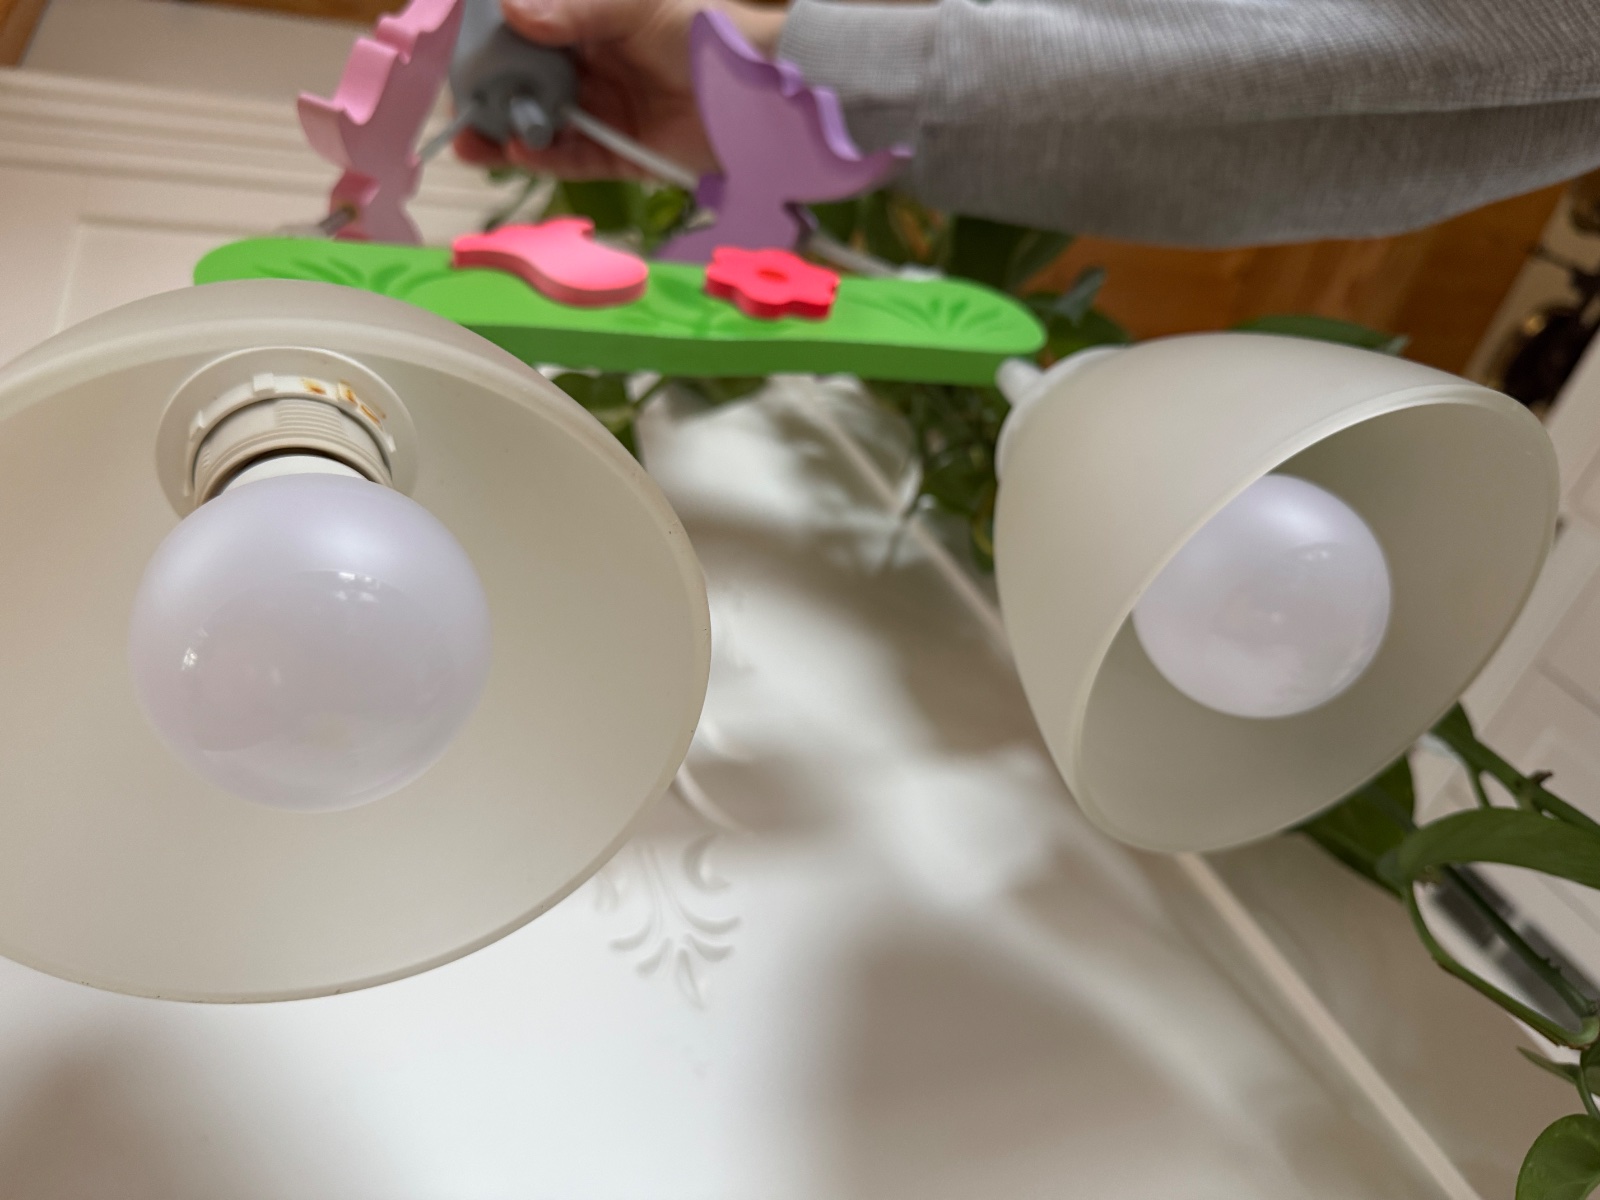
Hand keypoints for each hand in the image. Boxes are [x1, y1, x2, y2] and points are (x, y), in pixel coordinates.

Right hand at [454, 0, 785, 179]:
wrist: (763, 94)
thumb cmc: (706, 34)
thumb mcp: (637, 9)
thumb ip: (576, 11)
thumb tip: (513, 10)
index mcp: (593, 22)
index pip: (530, 30)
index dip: (494, 43)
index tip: (460, 53)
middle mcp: (594, 67)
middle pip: (529, 82)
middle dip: (492, 94)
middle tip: (460, 106)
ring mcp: (605, 112)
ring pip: (543, 124)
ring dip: (506, 133)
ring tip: (472, 142)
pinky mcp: (621, 154)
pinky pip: (572, 159)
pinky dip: (543, 159)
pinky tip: (515, 153)